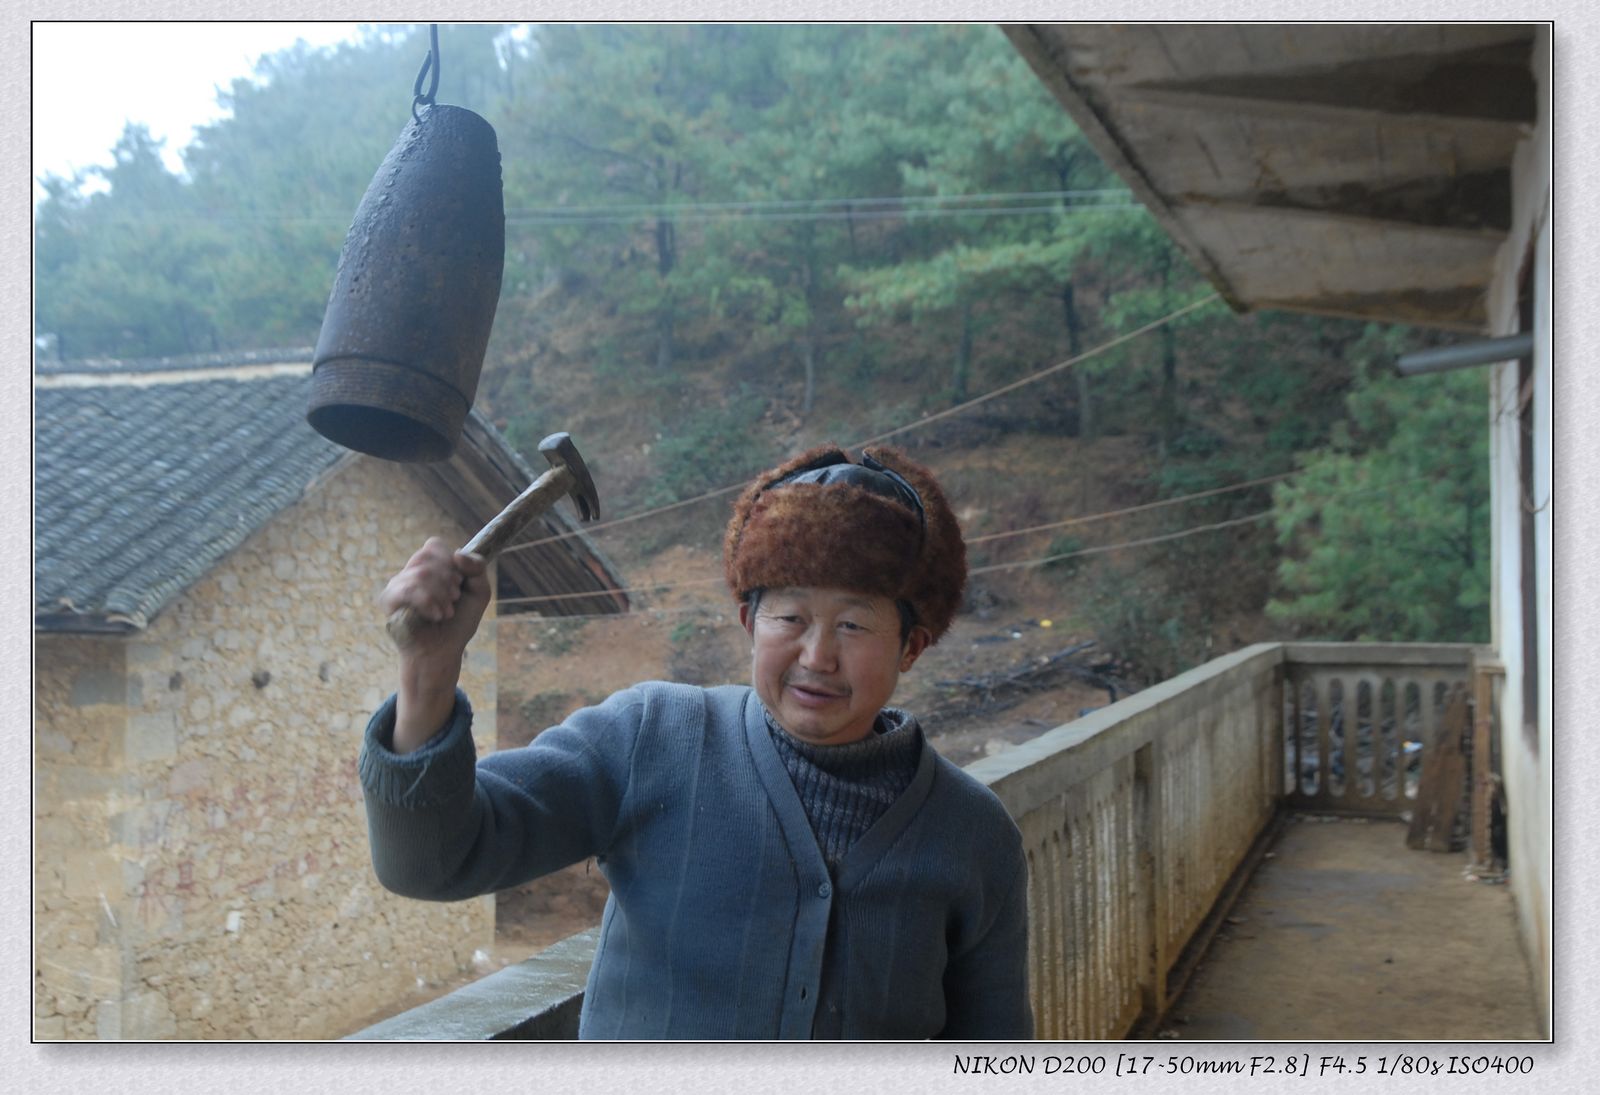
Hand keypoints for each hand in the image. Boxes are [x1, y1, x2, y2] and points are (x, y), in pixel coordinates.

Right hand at [379, 538, 491, 751]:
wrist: (443, 652)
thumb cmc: (458, 623)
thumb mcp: (478, 592)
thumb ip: (477, 567)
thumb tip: (457, 554)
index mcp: (429, 566)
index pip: (435, 546)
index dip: (450, 562)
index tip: (459, 582)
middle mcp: (410, 572)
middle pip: (428, 556)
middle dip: (449, 580)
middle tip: (452, 601)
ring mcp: (397, 585)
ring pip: (421, 573)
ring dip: (441, 596)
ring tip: (444, 613)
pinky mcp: (389, 601)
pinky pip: (408, 589)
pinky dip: (428, 603)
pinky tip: (434, 616)